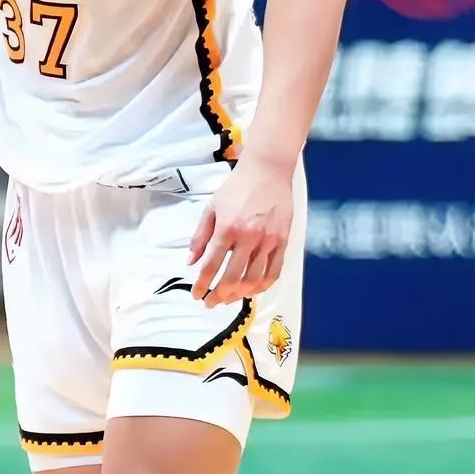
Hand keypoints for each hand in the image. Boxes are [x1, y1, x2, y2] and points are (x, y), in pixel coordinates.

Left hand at [188, 150, 293, 305]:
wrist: (267, 170)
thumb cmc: (237, 187)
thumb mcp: (212, 207)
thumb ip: (200, 236)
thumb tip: (191, 261)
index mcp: (227, 228)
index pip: (211, 265)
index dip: (202, 284)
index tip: (196, 294)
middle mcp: (248, 238)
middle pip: (232, 278)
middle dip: (218, 296)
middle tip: (210, 303)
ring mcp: (268, 241)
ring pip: (253, 280)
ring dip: (239, 295)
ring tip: (228, 299)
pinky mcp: (283, 241)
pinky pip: (274, 272)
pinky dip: (262, 286)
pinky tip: (252, 291)